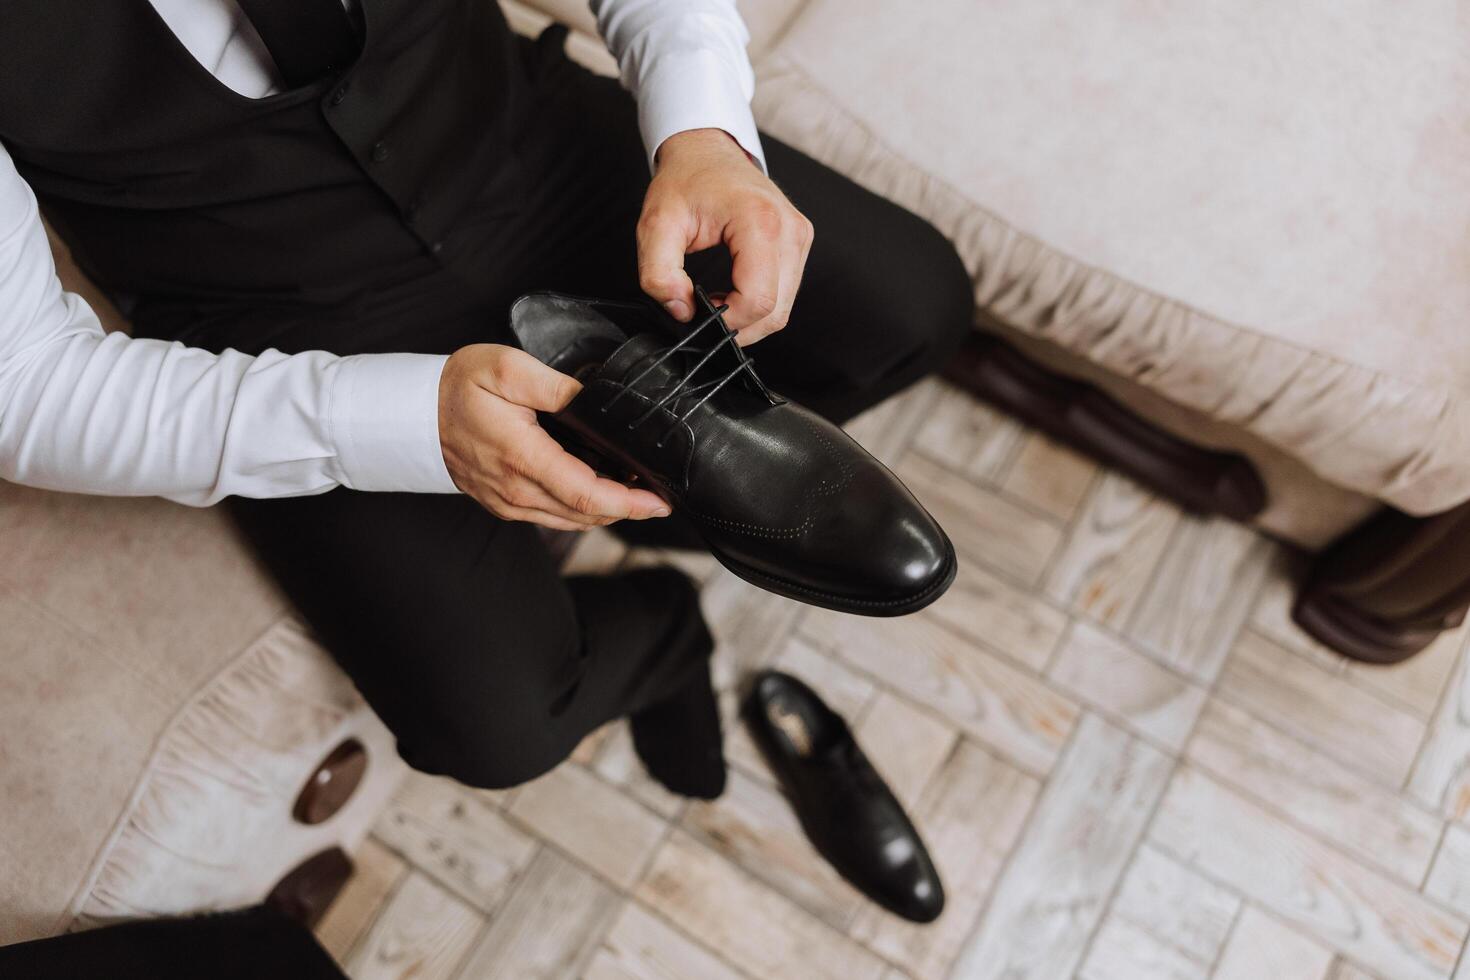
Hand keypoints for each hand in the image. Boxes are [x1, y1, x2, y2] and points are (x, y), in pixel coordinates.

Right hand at [438, 344, 669, 528]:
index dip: (630, 503)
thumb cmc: (458, 387)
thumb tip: (596, 401)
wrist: (413, 412)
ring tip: (636, 492)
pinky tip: (598, 490)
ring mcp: (509, 502)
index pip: (588, 496)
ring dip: (607, 511)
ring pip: (571, 521)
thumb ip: (557, 387)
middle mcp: (516, 490)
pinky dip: (581, 509)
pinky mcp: (504, 503)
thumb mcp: (508, 368)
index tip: (659, 500)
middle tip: (659, 494)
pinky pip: (552, 516)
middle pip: (586, 515)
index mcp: (523, 458)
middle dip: (628, 508)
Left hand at [638, 128, 813, 344]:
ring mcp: (799, 235)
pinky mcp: (799, 242)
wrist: (707, 150)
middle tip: (705, 312)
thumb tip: (682, 311)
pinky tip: (734, 292)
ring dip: (750, 318)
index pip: (758, 299)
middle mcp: (789, 228)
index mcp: (759, 221)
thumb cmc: (685, 180)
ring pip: (784, 308)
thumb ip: (658, 273)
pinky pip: (785, 292)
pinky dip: (760, 303)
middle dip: (739, 325)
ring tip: (717, 301)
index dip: (727, 320)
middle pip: (776, 311)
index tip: (700, 312)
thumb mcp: (655, 225)